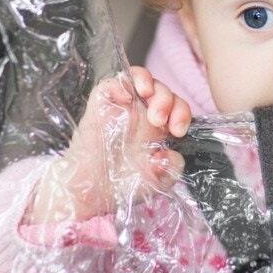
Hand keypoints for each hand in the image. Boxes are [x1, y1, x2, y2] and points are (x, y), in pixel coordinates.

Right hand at [25, 66, 190, 223]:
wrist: (89, 193)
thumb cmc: (122, 186)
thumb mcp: (155, 182)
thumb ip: (170, 170)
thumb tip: (173, 155)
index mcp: (158, 129)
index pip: (178, 108)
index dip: (182, 113)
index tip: (178, 131)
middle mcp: (142, 114)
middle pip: (163, 90)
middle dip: (169, 100)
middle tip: (160, 121)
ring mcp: (122, 107)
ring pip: (141, 78)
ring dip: (150, 83)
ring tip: (148, 97)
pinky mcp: (101, 105)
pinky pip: (113, 83)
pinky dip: (121, 83)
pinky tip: (126, 97)